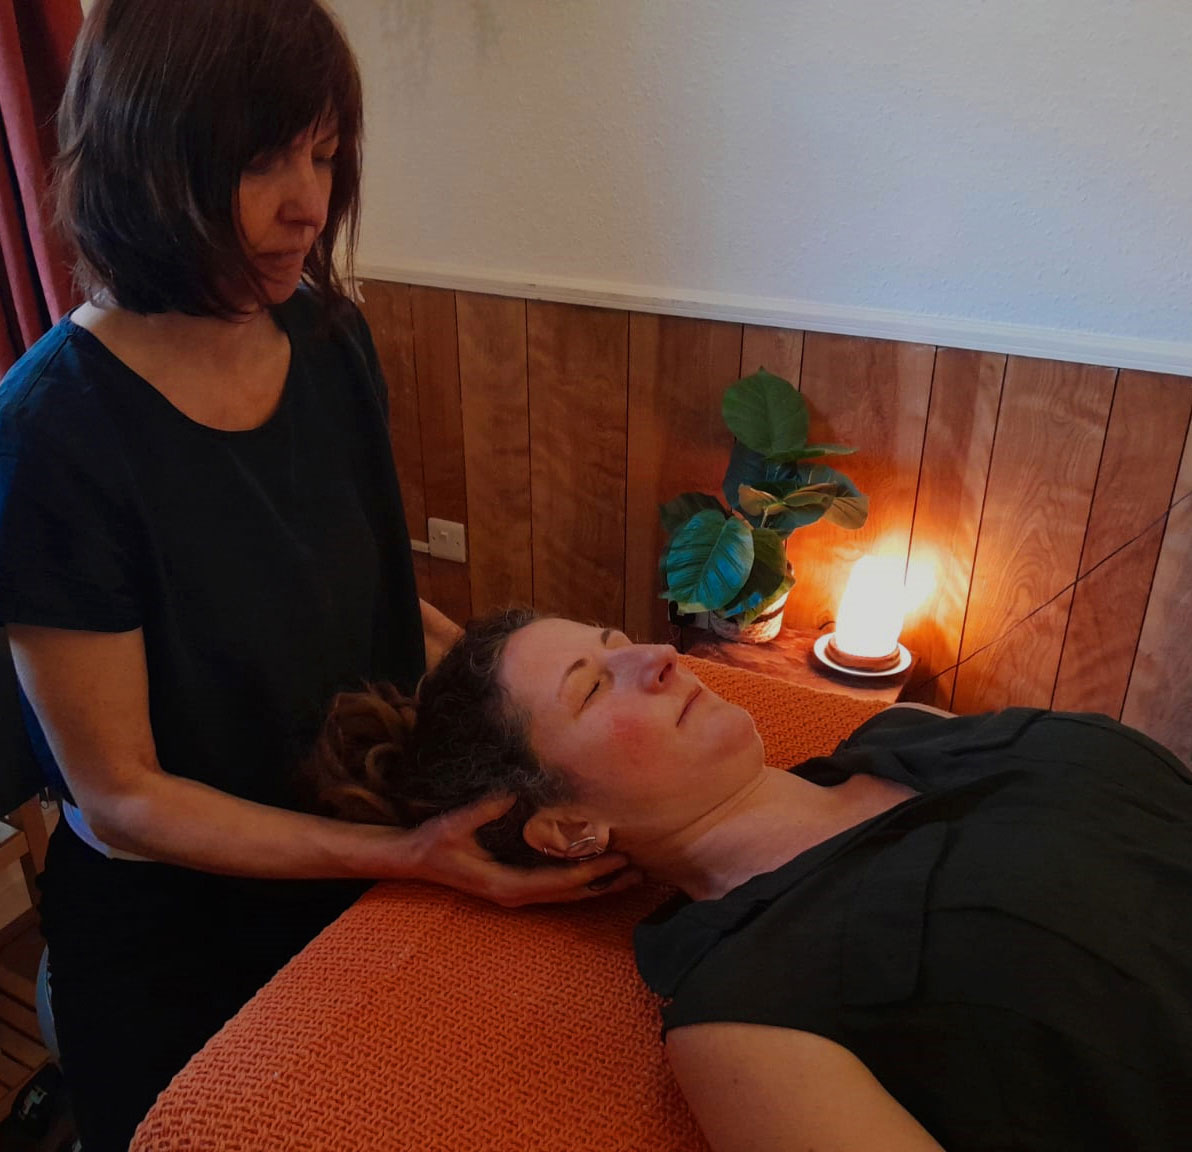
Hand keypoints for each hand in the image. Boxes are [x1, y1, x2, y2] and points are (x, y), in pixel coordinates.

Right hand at [407, 794, 640, 906]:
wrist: (414, 860)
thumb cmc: (434, 842)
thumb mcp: (454, 825)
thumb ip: (483, 811)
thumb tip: (512, 794)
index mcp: (506, 885)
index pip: (557, 880)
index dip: (589, 871)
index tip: (617, 860)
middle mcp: (517, 894)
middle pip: (571, 893)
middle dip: (606, 883)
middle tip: (641, 870)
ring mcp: (518, 892)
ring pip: (568, 894)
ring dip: (600, 884)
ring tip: (633, 874)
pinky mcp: (517, 884)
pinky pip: (558, 886)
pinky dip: (583, 879)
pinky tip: (602, 871)